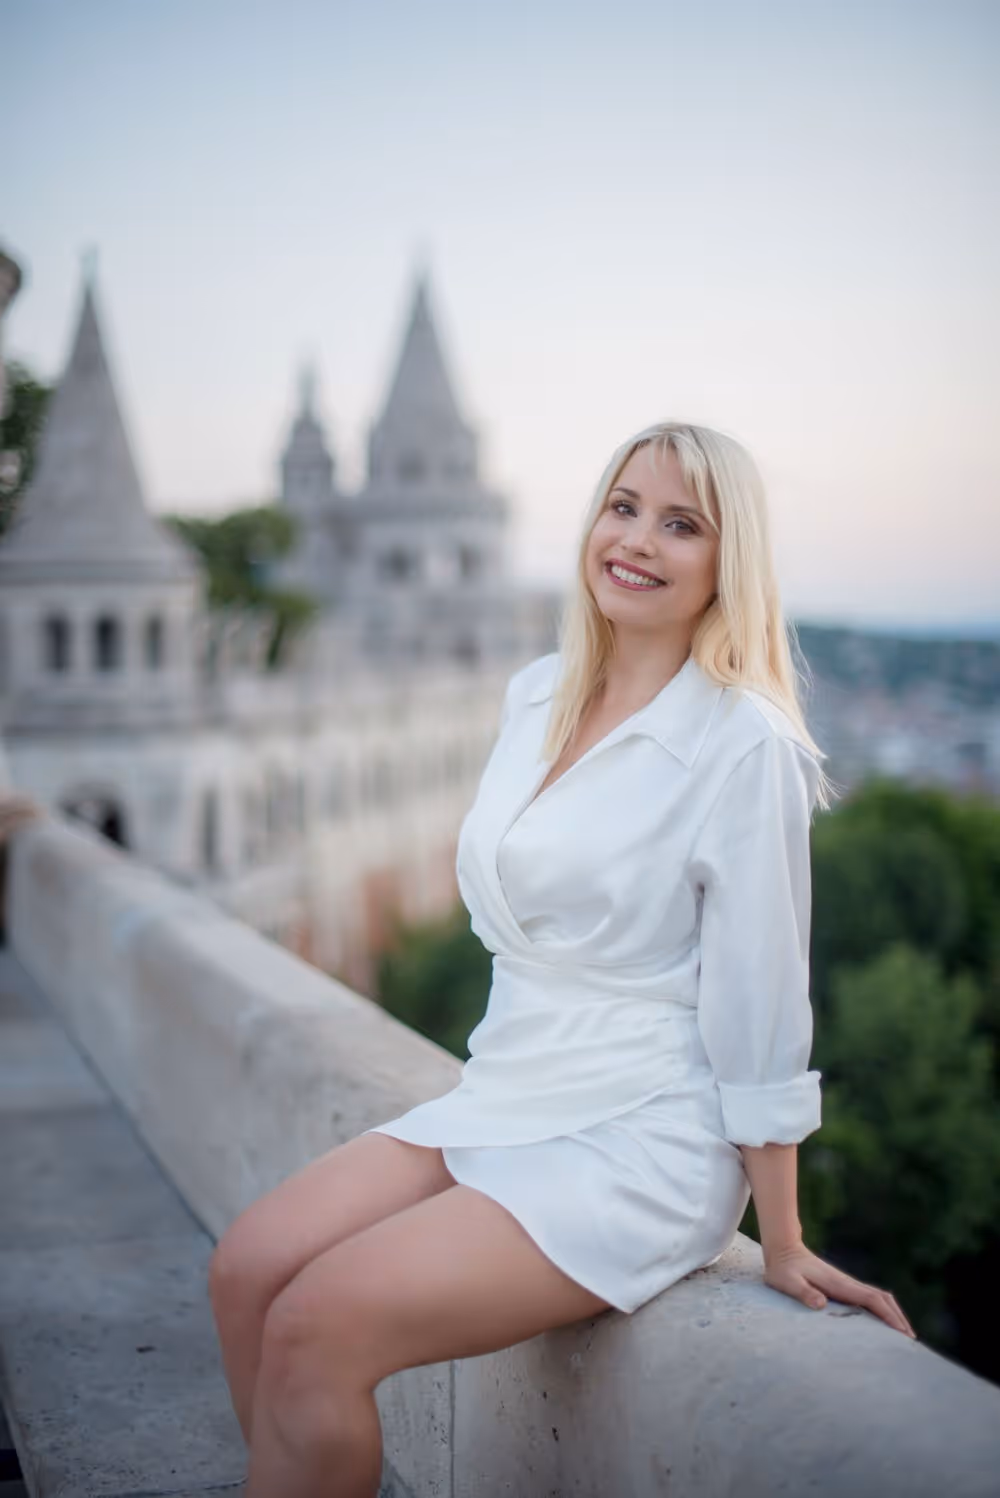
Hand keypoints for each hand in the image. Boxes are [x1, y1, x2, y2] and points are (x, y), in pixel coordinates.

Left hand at [762, 1241, 916, 1339]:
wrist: (783, 1249)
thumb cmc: (782, 1268)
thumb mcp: (787, 1282)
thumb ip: (803, 1292)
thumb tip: (821, 1303)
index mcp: (840, 1284)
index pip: (872, 1299)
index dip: (889, 1316)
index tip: (903, 1332)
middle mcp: (847, 1283)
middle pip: (882, 1299)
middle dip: (898, 1317)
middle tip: (911, 1341)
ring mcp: (846, 1284)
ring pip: (878, 1298)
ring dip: (892, 1313)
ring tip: (903, 1335)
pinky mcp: (841, 1287)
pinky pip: (868, 1299)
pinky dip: (881, 1310)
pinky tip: (881, 1324)